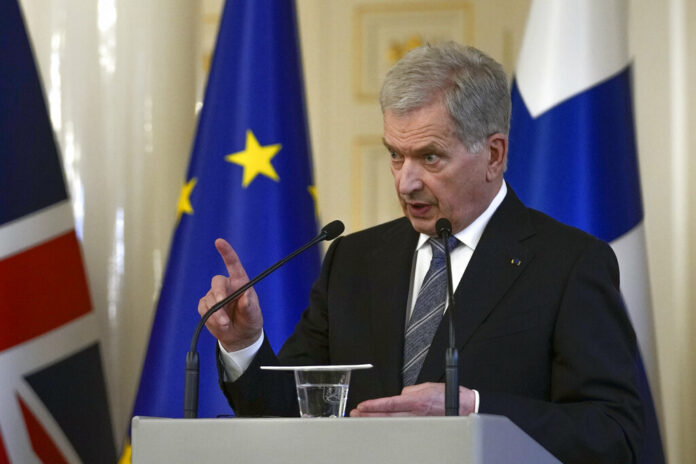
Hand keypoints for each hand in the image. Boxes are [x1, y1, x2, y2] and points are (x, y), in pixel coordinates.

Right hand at [197, 238, 262, 350]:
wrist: (239, 336)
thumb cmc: (249, 321)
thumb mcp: (254, 315)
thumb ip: (250, 306)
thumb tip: (245, 295)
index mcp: (240, 282)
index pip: (233, 264)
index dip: (226, 252)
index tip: (219, 241)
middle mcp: (226, 286)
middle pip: (217, 282)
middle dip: (218, 294)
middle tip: (221, 305)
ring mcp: (214, 296)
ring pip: (209, 299)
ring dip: (216, 313)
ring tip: (225, 324)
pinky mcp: (206, 306)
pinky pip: (204, 310)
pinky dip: (211, 318)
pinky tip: (220, 324)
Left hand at [349, 382, 475, 416]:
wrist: (464, 408)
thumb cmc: (449, 396)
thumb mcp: (427, 386)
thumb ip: (410, 391)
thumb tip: (400, 395)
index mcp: (416, 401)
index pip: (390, 403)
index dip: (374, 405)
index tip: (362, 406)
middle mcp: (416, 413)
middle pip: (387, 416)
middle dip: (369, 415)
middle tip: (356, 414)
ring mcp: (418, 423)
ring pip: (392, 423)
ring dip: (376, 421)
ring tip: (363, 419)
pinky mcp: (422, 428)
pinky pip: (403, 427)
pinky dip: (391, 426)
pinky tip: (382, 426)